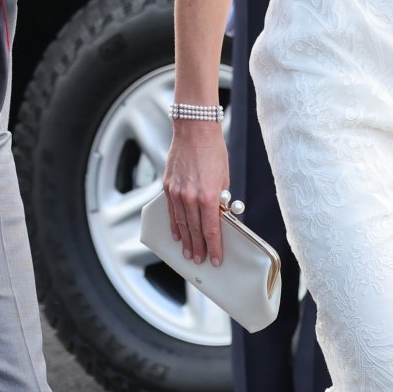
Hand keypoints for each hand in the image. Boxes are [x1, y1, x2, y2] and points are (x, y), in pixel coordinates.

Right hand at [162, 121, 230, 266]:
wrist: (194, 130)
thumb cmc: (214, 151)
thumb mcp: (224, 178)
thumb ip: (220, 199)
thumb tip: (219, 216)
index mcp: (209, 196)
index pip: (211, 229)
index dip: (214, 247)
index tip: (215, 259)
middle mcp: (191, 197)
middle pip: (195, 230)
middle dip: (199, 248)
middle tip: (200, 261)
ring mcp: (177, 193)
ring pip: (181, 224)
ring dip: (185, 241)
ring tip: (188, 254)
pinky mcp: (167, 187)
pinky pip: (171, 212)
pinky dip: (174, 225)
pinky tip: (176, 234)